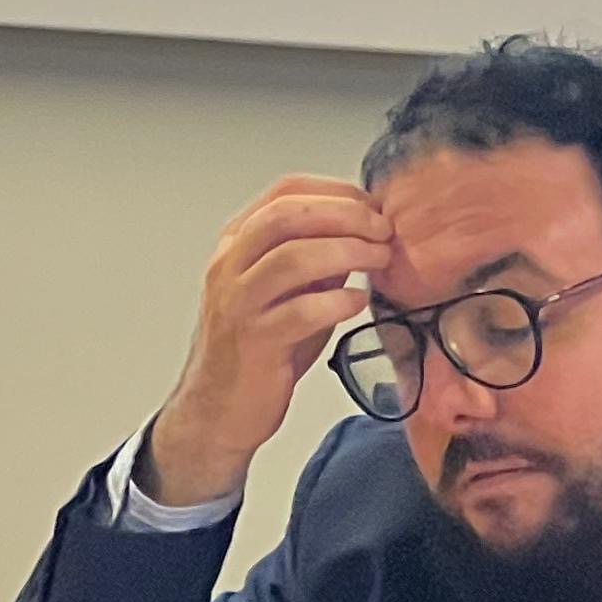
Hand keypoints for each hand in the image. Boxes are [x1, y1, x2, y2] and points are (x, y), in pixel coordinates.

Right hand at [138, 175, 394, 507]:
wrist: (218, 410)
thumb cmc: (257, 350)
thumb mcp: (285, 293)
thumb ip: (316, 262)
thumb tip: (366, 233)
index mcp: (236, 245)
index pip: (283, 193)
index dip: (334, 192)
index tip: (372, 205)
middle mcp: (230, 266)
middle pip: (285, 216)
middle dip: (344, 215)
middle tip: (383, 229)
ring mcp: (238, 303)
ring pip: (290, 257)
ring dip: (346, 251)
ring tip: (379, 259)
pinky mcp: (254, 342)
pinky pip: (299, 312)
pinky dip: (336, 301)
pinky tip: (357, 301)